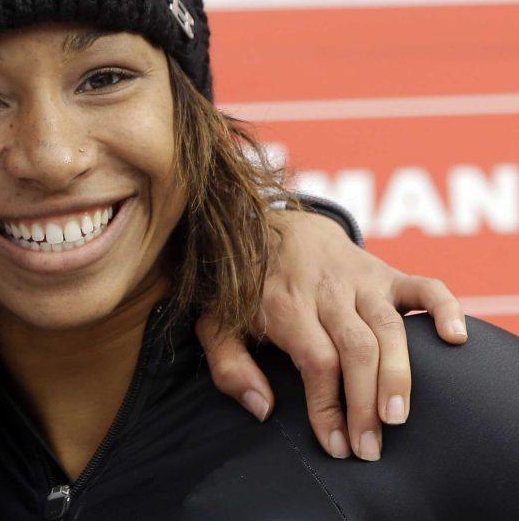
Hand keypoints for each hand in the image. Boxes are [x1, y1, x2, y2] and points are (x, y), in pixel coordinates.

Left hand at [196, 209, 465, 460]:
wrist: (267, 224)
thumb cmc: (244, 286)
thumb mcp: (216, 322)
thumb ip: (229, 367)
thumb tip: (262, 409)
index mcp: (284, 304)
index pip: (316, 361)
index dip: (328, 406)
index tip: (336, 444)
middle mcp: (325, 290)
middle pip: (356, 348)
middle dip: (365, 403)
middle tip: (370, 446)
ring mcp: (359, 279)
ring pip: (390, 327)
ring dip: (399, 374)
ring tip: (397, 417)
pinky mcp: (385, 272)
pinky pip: (423, 286)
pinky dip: (444, 308)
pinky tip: (454, 339)